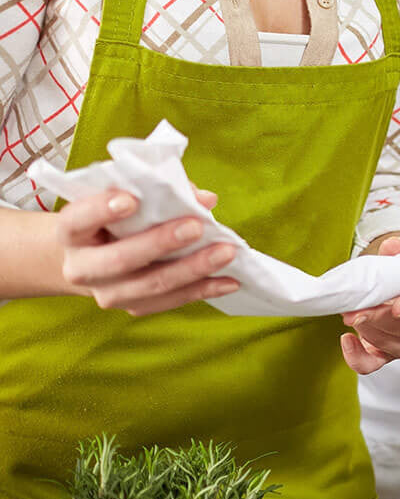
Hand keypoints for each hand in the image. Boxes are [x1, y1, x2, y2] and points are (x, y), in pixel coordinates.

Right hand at [58, 188, 238, 315]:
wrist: (95, 256)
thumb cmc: (117, 217)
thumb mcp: (126, 196)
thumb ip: (160, 191)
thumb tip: (203, 198)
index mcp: (72, 231)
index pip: (78, 220)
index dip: (101, 210)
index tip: (130, 200)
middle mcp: (82, 267)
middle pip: (119, 259)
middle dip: (160, 243)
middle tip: (196, 226)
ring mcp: (107, 292)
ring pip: (151, 284)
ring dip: (193, 268)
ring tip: (226, 252)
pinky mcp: (132, 306)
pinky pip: (170, 300)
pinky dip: (203, 289)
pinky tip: (229, 281)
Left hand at [339, 233, 399, 374]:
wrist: (396, 286)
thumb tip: (392, 245)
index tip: (399, 306)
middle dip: (380, 318)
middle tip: (356, 309)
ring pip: (390, 345)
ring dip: (367, 330)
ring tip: (351, 313)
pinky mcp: (387, 355)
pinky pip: (373, 365)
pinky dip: (357, 357)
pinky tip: (347, 339)